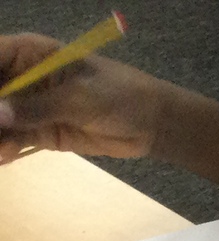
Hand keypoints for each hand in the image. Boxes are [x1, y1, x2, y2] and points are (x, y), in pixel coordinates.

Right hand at [0, 37, 165, 162]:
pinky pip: (13, 139)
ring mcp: (28, 106)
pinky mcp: (39, 131)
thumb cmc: (119, 94)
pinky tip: (4, 155)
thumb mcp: (79, 97)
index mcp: (26, 53)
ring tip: (1, 149)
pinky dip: (6, 148)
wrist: (151, 123)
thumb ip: (37, 107)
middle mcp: (20, 77)